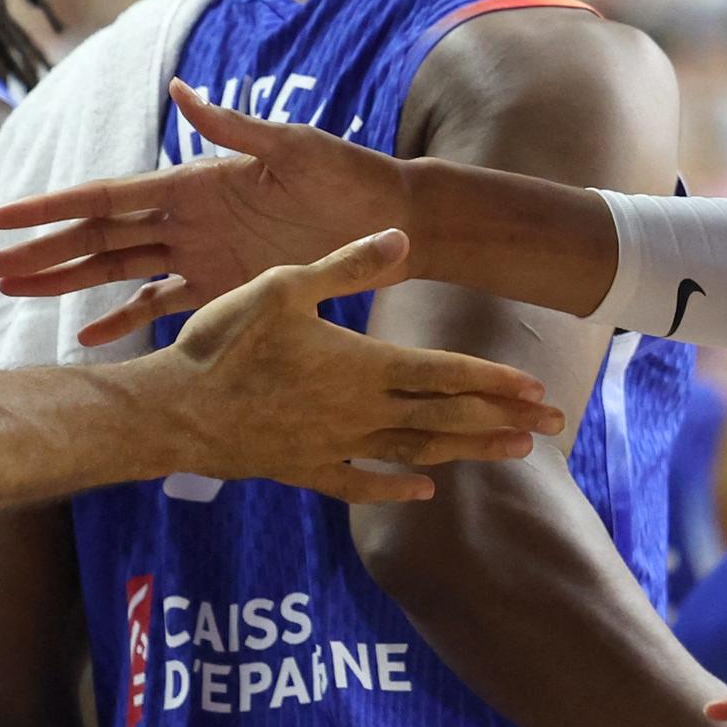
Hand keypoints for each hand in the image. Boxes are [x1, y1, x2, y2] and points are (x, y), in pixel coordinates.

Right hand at [0, 81, 410, 343]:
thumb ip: (234, 127)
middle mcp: (185, 219)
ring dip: (66, 283)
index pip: (108, 197)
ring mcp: (199, 256)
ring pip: (115, 273)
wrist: (389, 220)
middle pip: (96, 239)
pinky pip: (161, 306)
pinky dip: (123, 321)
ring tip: (14, 295)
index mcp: (192, 182)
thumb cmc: (345, 175)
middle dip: (40, 252)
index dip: (54, 208)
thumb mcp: (292, 147)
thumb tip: (179, 90)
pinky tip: (86, 338)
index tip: (3, 216)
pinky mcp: (224, 289)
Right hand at [153, 229, 561, 503]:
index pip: (444, 374)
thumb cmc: (223, 342)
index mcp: (361, 366)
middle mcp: (359, 412)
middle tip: (554, 425)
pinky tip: (423, 490)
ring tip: (514, 452)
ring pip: (417, 452)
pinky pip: (363, 483)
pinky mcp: (306, 469)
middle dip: (503, 420)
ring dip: (468, 451)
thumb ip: (347, 265)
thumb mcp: (282, 286)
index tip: (538, 389)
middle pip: (446, 418)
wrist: (172, 411)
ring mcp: (335, 447)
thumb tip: (402, 236)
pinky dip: (397, 487)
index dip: (494, 381)